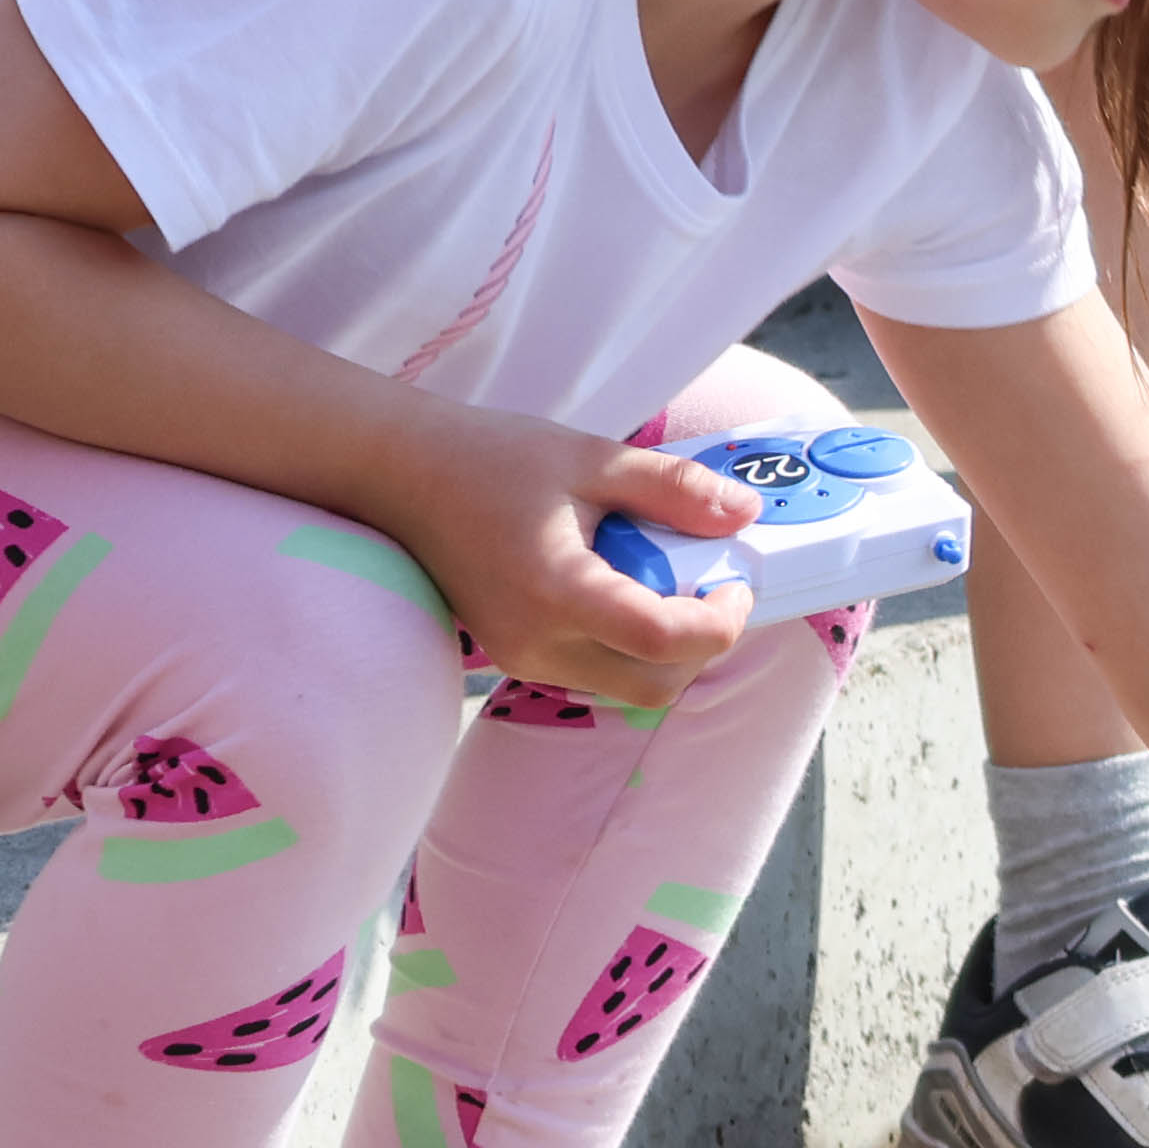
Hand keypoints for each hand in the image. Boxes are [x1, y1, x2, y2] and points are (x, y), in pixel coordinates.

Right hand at [376, 416, 760, 706]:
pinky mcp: (519, 658)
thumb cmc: (490, 460)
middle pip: (655, 685)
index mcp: (555, 591)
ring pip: (630, 688)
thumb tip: (745, 513)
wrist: (403, 476)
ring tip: (668, 578)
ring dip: (670, 648)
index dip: (719, 622)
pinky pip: (598, 673)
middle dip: (704, 643)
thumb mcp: (593, 459)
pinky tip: (629, 587)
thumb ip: (674, 488)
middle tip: (715, 585)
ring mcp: (524, 658)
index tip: (737, 583)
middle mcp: (537, 642)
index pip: (660, 639)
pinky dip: (632, 645)